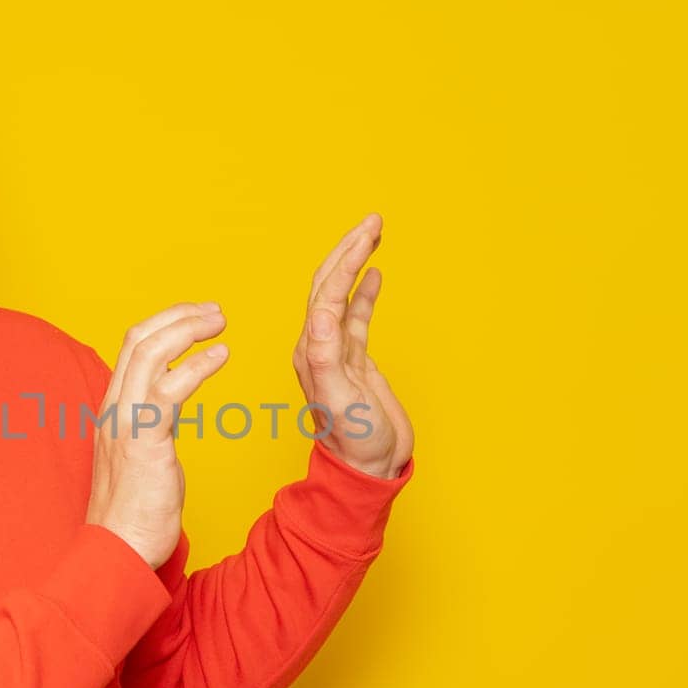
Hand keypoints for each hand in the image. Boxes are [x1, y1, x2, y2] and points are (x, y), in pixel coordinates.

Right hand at [86, 302, 229, 568]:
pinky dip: (197, 365)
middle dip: (179, 316)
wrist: (119, 551)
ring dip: (188, 329)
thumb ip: (151, 425)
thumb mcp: (140, 455)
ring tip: (220, 322)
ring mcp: (125, 422)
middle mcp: (114, 408)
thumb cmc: (134, 513)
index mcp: (112, 409)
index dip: (165, 325)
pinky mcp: (144, 440)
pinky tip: (221, 357)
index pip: (132, 348)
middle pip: (139, 339)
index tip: (196, 319)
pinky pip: (170, 389)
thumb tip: (168, 407)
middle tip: (214, 311)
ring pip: (151, 353)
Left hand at [291, 213, 413, 478]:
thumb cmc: (354, 442)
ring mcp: (337, 351)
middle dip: (350, 248)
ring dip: (357, 262)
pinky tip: (375, 273)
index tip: (368, 231)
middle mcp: (319, 345)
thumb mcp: (339, 400)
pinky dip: (365, 291)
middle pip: (330, 283)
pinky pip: (356, 316)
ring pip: (343, 294)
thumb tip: (322, 314)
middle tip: (373, 219)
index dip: (346, 258)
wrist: (366, 469)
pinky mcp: (353, 361)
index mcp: (312, 349)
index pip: (326, 291)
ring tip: (374, 232)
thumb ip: (328, 357)